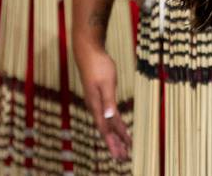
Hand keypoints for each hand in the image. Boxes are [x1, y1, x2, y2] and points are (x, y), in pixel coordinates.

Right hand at [74, 41, 130, 160]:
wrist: (88, 51)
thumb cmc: (98, 65)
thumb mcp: (107, 82)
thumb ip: (108, 100)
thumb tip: (108, 117)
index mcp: (97, 106)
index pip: (106, 129)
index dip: (114, 142)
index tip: (121, 154)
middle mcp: (95, 107)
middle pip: (106, 130)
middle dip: (115, 145)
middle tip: (123, 158)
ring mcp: (96, 102)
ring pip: (107, 124)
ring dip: (115, 136)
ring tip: (123, 148)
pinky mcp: (99, 96)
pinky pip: (107, 115)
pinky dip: (114, 124)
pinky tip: (117, 128)